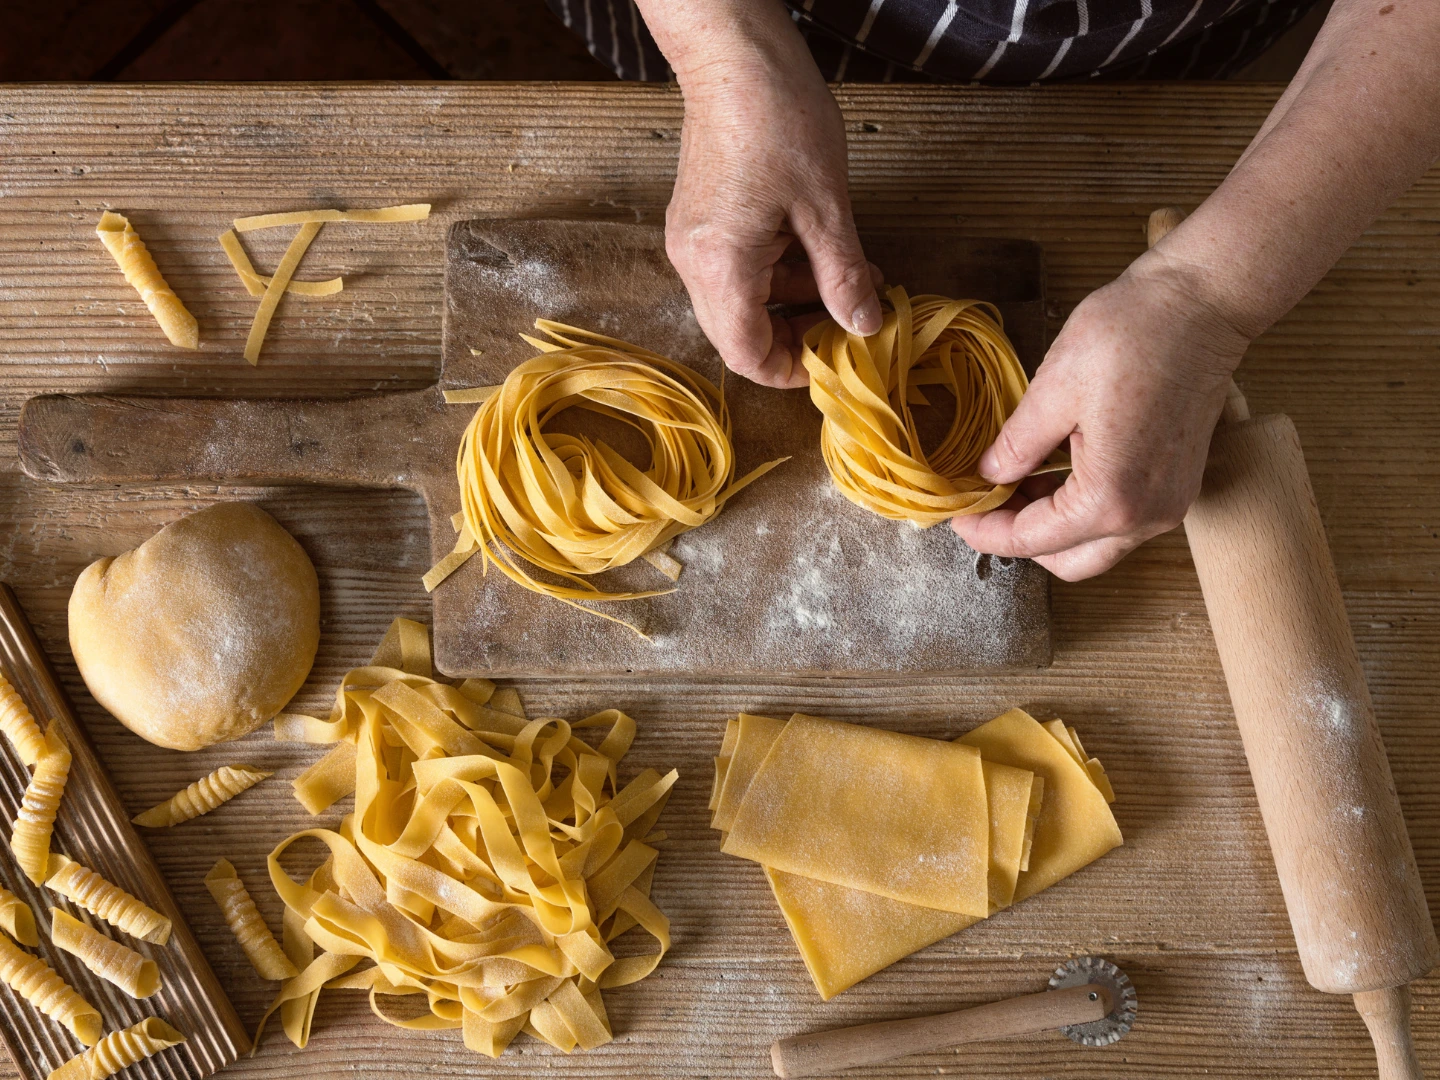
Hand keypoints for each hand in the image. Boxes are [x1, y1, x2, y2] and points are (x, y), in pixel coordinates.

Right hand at [662, 21, 881, 386]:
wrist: (732, 52)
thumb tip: (864, 325)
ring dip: (795, 303)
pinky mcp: (701, 220)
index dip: (792, 371)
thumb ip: (843, 275)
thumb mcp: (827, 205)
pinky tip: (823, 256)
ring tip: (853, 284)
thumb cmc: (776, 115)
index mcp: (721, 267)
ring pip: (742, 302)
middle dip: (799, 337)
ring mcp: (693, 240)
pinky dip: (779, 275)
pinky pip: (737, 270)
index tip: (837, 362)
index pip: (747, 355)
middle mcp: (695, 262)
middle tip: (852, 325)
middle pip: (741, 334)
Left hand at [950, 256, 1250, 579]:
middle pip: (1068, 561)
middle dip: (1021, 539)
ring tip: (1017, 479)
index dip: (986, 531)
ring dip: (1053, 525)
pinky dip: (1084, 510)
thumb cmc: (1132, 336)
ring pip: (1097, 545)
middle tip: (986, 501)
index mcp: (1110, 498)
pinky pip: (1122, 519)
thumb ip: (1016, 445)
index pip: (1032, 540)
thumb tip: (991, 476)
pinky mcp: (1179, 485)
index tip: (958, 515)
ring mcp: (1170, 504)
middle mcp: (1146, 516)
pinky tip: (1055, 471)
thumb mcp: (1053, 389)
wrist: (1203, 305)